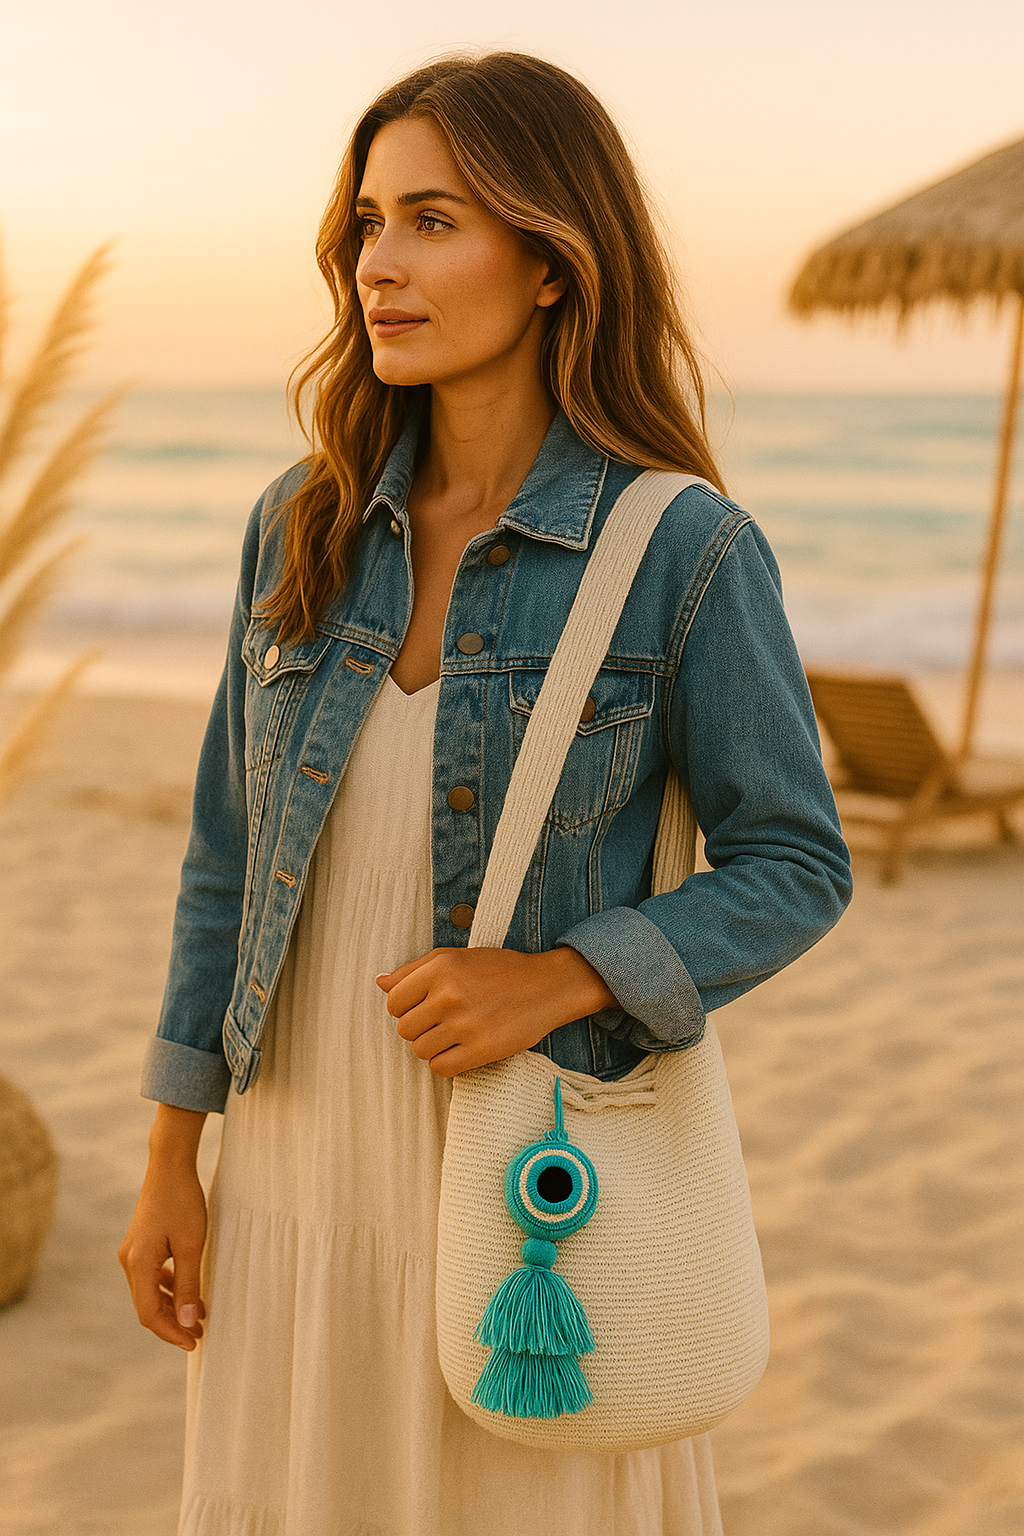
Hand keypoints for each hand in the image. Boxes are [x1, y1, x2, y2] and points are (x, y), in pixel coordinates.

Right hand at [118, 1106, 207, 1350]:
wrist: (170, 1165)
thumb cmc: (183, 1201)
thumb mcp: (192, 1245)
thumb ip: (189, 1284)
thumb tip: (189, 1321)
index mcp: (138, 1264)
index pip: (149, 1313)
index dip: (171, 1332)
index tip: (195, 1342)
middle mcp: (129, 1261)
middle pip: (147, 1305)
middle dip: (173, 1322)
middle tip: (199, 1333)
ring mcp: (132, 1252)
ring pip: (149, 1292)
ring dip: (172, 1306)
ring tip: (199, 1316)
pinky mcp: (140, 1244)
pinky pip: (151, 1276)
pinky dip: (168, 1288)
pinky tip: (188, 1291)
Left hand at [376, 946, 615, 1076]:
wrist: (547, 986)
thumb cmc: (499, 970)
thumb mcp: (456, 958)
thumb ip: (414, 970)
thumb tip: (380, 982)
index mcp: (441, 967)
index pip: (393, 1001)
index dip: (404, 1007)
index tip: (422, 1007)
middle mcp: (450, 994)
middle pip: (404, 1029)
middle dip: (418, 1028)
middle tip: (441, 1021)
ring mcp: (466, 1023)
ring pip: (420, 1051)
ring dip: (432, 1047)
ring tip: (453, 1034)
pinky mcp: (482, 1049)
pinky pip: (441, 1068)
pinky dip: (446, 1063)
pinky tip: (460, 1049)